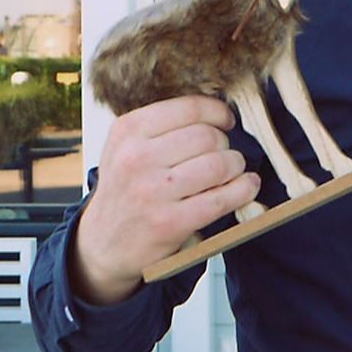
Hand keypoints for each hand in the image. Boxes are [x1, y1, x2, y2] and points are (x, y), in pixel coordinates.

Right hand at [71, 96, 260, 304]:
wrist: (104, 242)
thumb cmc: (124, 190)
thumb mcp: (126, 147)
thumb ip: (162, 126)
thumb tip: (216, 111)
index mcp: (127, 131)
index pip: (189, 108)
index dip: (217, 112)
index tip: (225, 120)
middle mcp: (136, 158)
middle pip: (208, 136)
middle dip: (225, 144)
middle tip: (223, 154)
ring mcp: (152, 191)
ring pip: (219, 164)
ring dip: (236, 166)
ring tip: (232, 171)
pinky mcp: (170, 222)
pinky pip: (222, 198)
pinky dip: (244, 189)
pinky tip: (247, 186)